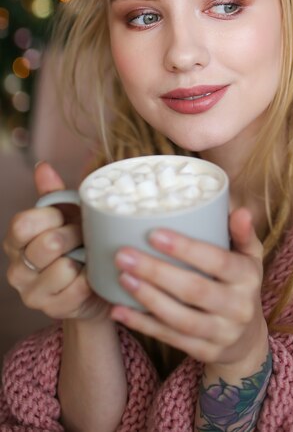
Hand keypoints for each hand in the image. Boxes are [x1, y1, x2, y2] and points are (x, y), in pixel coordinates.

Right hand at [3, 162, 108, 321]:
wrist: (92, 286)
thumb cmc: (77, 244)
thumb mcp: (66, 216)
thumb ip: (53, 194)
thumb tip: (43, 167)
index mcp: (15, 242)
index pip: (23, 224)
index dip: (51, 217)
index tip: (65, 217)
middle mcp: (17, 270)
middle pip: (49, 243)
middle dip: (75, 235)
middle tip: (84, 237)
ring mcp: (32, 294)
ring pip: (64, 267)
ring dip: (84, 258)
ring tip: (87, 256)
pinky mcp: (54, 310)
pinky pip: (78, 287)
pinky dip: (90, 278)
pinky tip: (91, 275)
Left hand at [110, 208, 267, 367]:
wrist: (249, 339)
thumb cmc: (241, 284)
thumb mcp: (249, 256)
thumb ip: (242, 233)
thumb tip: (240, 211)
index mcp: (248, 277)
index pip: (217, 261)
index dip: (186, 249)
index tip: (154, 234)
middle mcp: (239, 307)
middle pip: (194, 290)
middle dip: (156, 272)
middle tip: (124, 255)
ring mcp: (223, 333)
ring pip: (180, 318)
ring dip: (148, 299)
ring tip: (122, 278)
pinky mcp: (205, 352)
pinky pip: (171, 339)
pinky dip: (143, 325)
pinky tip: (119, 310)